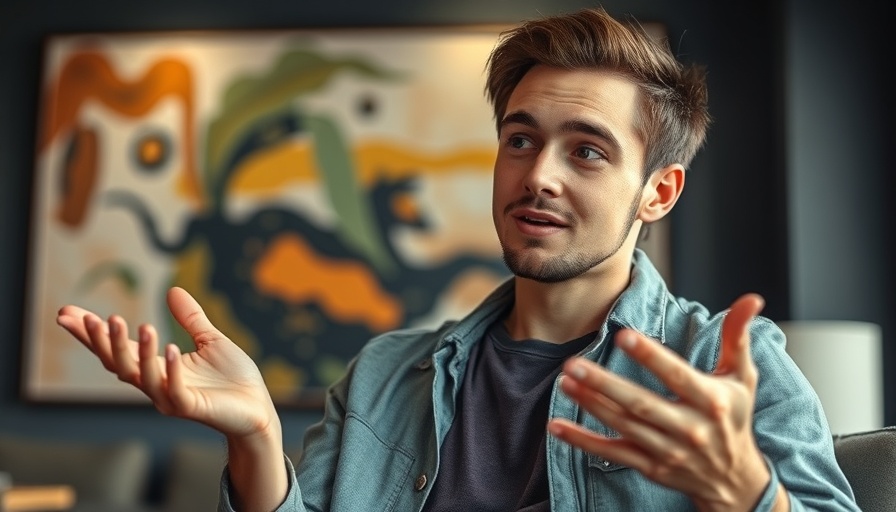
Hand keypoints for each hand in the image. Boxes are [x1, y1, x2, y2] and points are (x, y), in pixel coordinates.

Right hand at [56, 287, 278, 439]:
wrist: (259, 410)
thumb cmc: (234, 380)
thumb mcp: (210, 341)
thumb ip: (190, 319)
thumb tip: (172, 290)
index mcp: (158, 368)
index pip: (117, 350)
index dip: (92, 334)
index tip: (67, 313)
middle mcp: (158, 385)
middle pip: (119, 364)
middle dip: (102, 343)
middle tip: (90, 319)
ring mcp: (173, 398)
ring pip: (143, 377)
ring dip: (138, 351)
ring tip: (137, 324)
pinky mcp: (193, 408)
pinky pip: (176, 390)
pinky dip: (172, 370)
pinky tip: (171, 348)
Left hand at [548, 293, 785, 510]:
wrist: (736, 481)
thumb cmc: (734, 419)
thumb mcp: (743, 377)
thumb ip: (738, 337)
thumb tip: (751, 299)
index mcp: (711, 401)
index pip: (677, 375)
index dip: (650, 356)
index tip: (623, 335)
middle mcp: (689, 428)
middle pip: (641, 403)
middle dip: (605, 383)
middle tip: (573, 362)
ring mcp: (668, 451)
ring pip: (623, 425)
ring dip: (591, 403)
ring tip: (565, 381)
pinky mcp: (651, 467)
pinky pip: (612, 453)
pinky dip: (583, 441)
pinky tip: (557, 426)